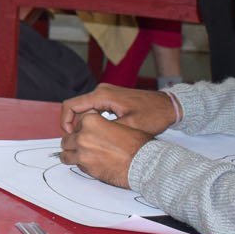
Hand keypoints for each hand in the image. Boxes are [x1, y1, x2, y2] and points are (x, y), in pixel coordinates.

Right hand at [59, 85, 177, 135]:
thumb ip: (106, 131)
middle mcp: (101, 91)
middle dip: (72, 124)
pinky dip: (90, 120)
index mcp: (102, 96)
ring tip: (86, 139)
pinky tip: (96, 132)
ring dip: (81, 123)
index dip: (65, 122)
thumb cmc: (153, 115)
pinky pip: (93, 108)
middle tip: (76, 141)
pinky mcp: (111, 98)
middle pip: (75, 106)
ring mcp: (106, 93)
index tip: (70, 136)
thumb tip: (88, 140)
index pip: (71, 105)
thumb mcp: (129, 127)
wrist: (169, 106)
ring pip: (84, 108)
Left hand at [59, 113, 153, 187]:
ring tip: (73, 155)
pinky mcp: (84, 166)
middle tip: (78, 145)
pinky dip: (78, 164)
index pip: (77, 124)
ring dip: (70, 153)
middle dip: (73, 142)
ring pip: (66, 152)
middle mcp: (83, 135)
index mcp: (91, 121)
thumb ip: (102, 126)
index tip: (82, 134)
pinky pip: (75, 164)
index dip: (80, 129)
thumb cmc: (137, 145)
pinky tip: (85, 164)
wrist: (143, 163)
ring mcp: (82, 152)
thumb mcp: (119, 125)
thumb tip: (95, 131)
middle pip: (68, 138)